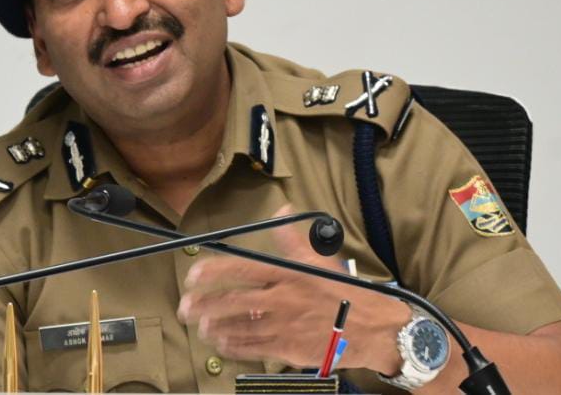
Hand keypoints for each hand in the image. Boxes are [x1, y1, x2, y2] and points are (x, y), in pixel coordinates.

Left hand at [176, 205, 407, 373]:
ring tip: (200, 326)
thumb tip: (281, 211)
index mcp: (287, 274)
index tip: (193, 274)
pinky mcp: (287, 349)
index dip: (213, 272)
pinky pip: (252, 348)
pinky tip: (221, 344)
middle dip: (204, 304)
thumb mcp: (321, 260)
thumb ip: (293, 239)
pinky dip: (232, 346)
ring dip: (215, 327)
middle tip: (185, 307)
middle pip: (232, 302)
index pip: (241, 269)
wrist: (375, 329)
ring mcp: (282, 327)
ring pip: (238, 327)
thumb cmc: (347, 293)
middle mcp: (280, 299)